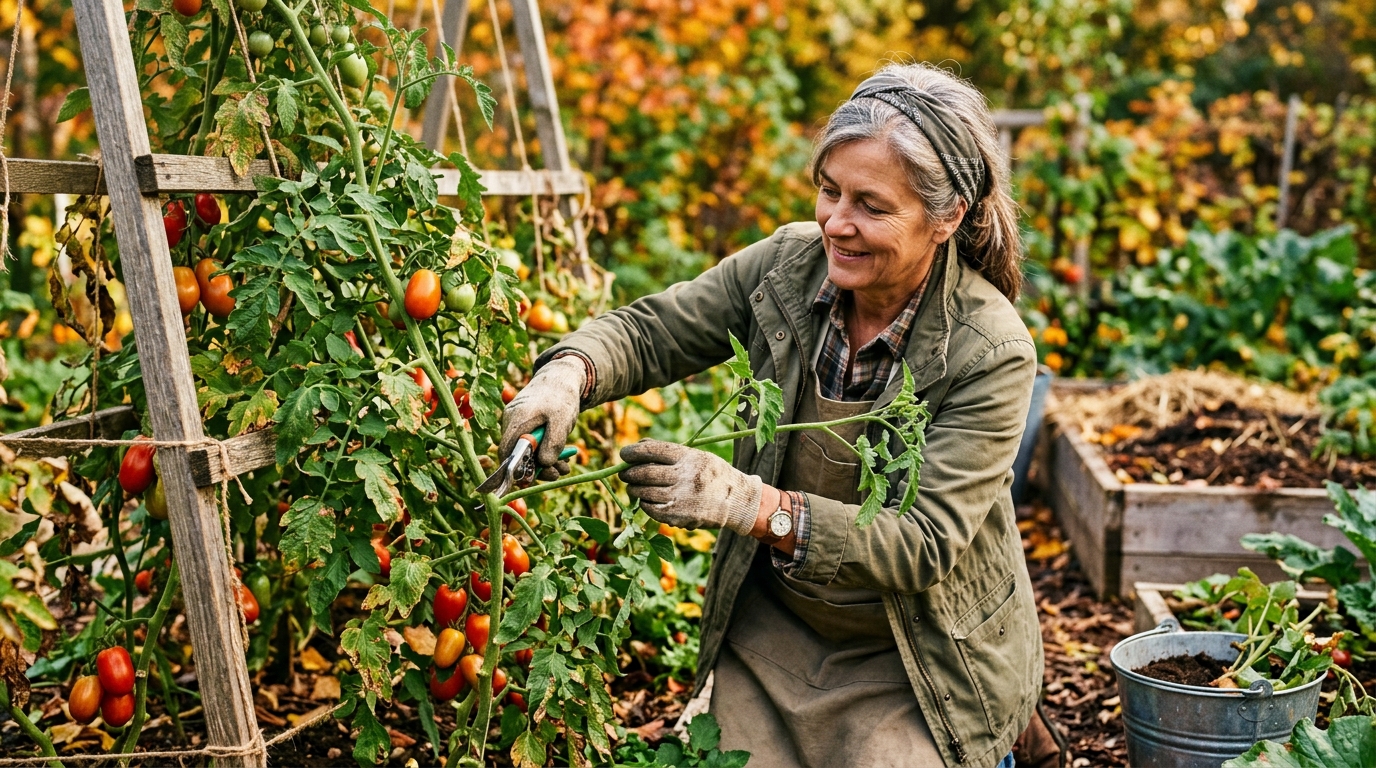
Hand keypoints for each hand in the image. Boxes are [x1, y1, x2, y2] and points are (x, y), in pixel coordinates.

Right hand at [499, 356, 585, 474]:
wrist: (562, 377)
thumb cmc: (561, 396)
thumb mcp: (562, 420)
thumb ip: (553, 442)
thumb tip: (545, 464)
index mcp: (516, 420)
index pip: (506, 452)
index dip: (514, 469)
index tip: (531, 480)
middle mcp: (512, 422)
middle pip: (517, 454)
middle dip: (538, 468)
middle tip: (558, 473)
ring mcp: (517, 424)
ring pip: (526, 451)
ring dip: (545, 462)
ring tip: (565, 466)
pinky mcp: (526, 425)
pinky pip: (531, 444)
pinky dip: (545, 452)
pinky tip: (562, 457)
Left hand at [618, 440, 760, 535]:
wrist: (736, 500)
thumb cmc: (712, 474)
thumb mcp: (697, 456)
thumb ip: (669, 452)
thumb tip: (639, 446)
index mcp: (690, 457)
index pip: (654, 450)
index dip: (634, 452)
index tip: (624, 454)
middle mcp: (686, 476)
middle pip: (646, 472)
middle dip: (629, 473)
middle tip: (624, 473)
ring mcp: (682, 497)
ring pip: (646, 492)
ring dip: (634, 489)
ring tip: (632, 487)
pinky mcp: (680, 515)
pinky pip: (652, 509)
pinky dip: (644, 504)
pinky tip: (644, 500)